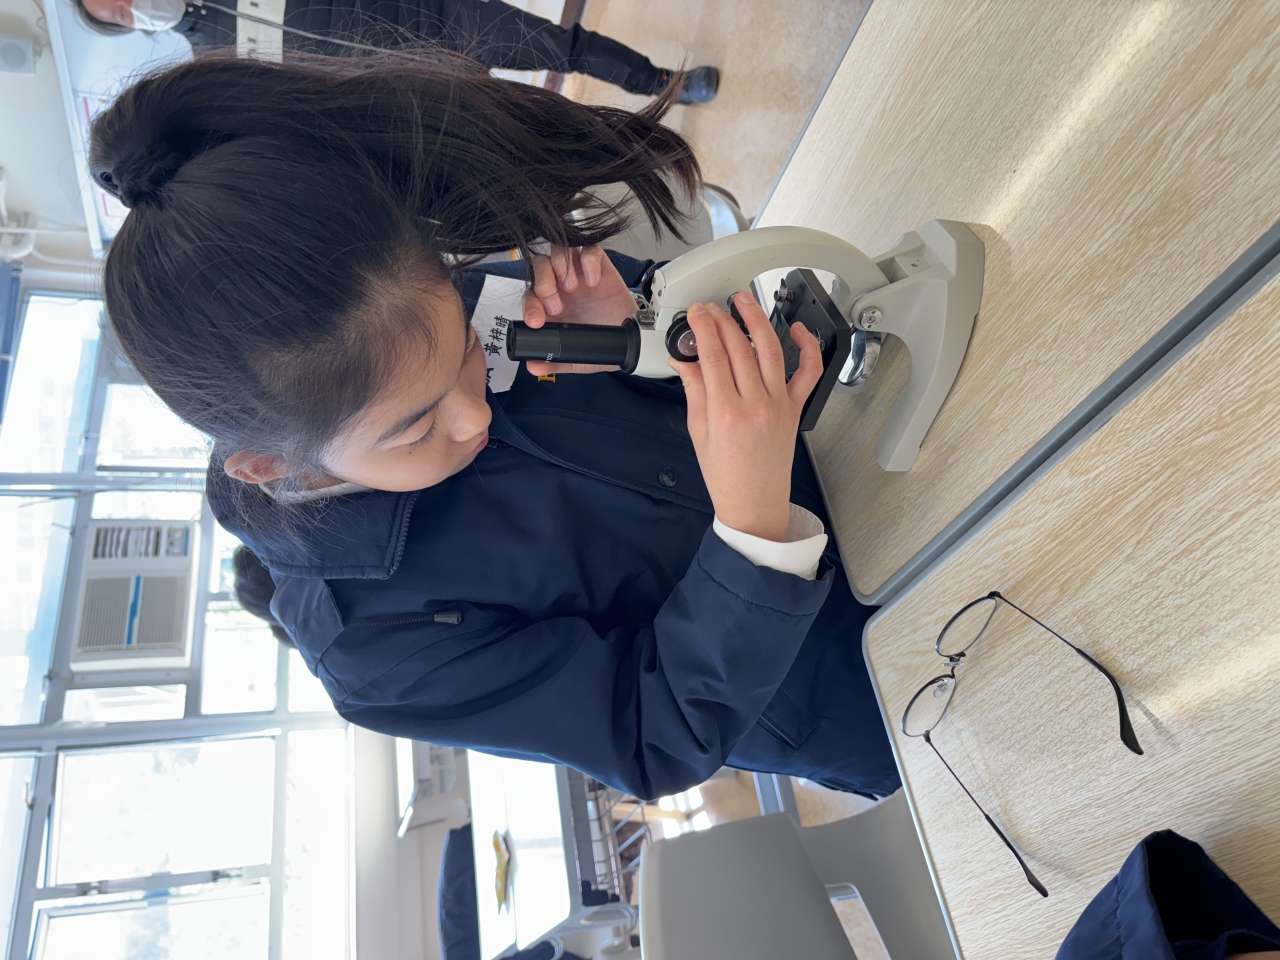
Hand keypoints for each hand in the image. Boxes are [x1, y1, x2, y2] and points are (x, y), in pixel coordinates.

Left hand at [522, 245, 638, 374]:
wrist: (629, 340)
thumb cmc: (599, 343)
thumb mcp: (574, 359)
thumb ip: (553, 362)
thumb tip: (533, 366)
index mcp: (548, 306)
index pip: (529, 297)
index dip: (530, 306)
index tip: (537, 321)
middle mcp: (560, 286)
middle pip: (539, 267)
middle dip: (543, 284)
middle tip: (556, 306)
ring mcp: (578, 273)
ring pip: (558, 252)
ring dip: (561, 268)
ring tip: (573, 289)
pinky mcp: (598, 266)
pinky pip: (589, 250)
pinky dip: (588, 261)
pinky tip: (593, 281)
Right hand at [670, 292, 822, 542]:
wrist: (754, 503)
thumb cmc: (726, 476)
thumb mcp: (699, 432)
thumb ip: (694, 390)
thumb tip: (684, 361)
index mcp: (726, 413)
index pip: (713, 356)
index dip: (703, 328)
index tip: (697, 314)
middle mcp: (756, 406)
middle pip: (739, 348)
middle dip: (723, 320)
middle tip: (711, 308)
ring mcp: (780, 405)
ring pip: (771, 350)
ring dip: (757, 320)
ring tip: (745, 301)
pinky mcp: (795, 409)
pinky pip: (808, 373)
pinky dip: (806, 348)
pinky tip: (796, 329)